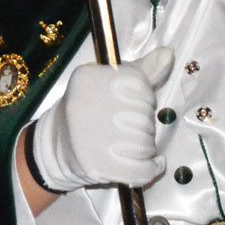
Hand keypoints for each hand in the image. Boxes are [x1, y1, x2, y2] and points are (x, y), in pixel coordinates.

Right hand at [29, 48, 173, 191]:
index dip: (142, 95)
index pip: (139, 84)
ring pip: (146, 142)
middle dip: (143, 122)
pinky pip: (143, 169)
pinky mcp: (99, 166)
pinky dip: (151, 168)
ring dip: (145, 145)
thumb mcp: (108, 82)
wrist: (56, 148)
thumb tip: (168, 54)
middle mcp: (87, 105)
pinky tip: (149, 162)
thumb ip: (141, 70)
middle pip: (144, 113)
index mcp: (88, 78)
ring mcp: (92, 138)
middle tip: (124, 126)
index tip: (128, 102)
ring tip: (125, 143)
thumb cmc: (90, 110)